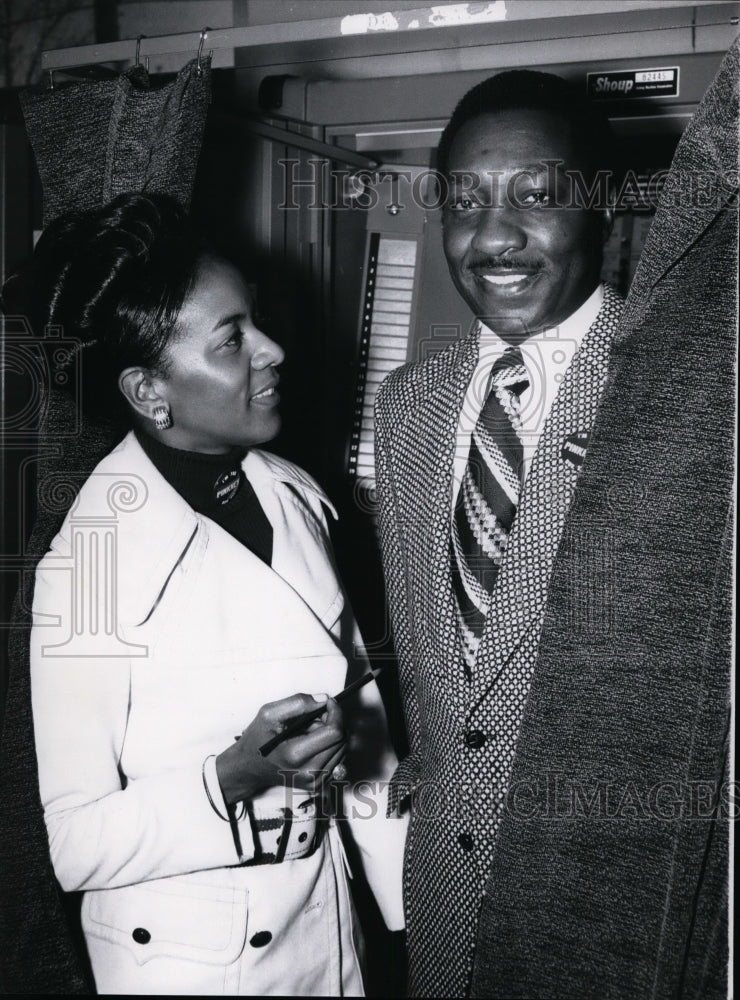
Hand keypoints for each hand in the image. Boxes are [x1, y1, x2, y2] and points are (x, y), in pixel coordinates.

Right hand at [216, 693, 345, 804]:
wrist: (249, 768)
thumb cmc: (257, 740)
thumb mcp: (269, 714)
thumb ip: (297, 703)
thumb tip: (323, 699)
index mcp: (295, 755)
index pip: (334, 732)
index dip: (335, 712)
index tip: (328, 703)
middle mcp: (309, 772)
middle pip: (341, 739)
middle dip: (332, 722)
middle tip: (314, 717)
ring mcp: (315, 781)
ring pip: (342, 748)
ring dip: (331, 735)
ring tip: (309, 732)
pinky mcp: (318, 784)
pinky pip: (338, 759)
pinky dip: (329, 747)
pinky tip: (312, 744)